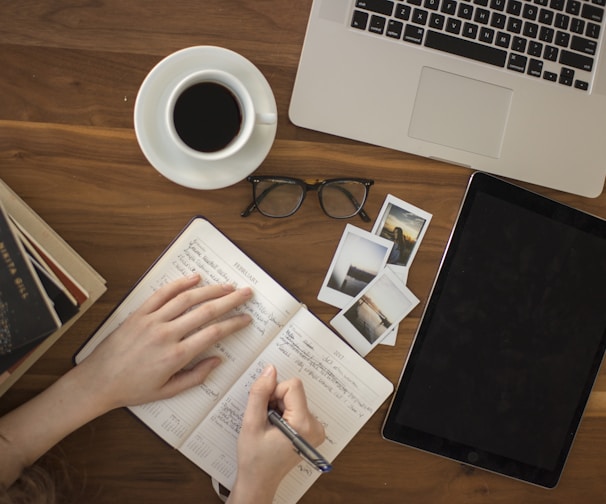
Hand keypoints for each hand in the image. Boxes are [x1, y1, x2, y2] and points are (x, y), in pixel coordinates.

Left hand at [77, 274, 252, 410]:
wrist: (98, 381)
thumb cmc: (132, 389)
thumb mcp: (168, 391)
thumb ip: (196, 376)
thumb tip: (217, 361)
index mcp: (176, 356)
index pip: (213, 333)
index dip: (233, 324)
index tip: (246, 318)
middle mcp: (166, 334)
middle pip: (206, 311)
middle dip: (230, 300)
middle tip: (246, 293)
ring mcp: (152, 321)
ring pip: (187, 299)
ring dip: (210, 290)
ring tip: (227, 285)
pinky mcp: (139, 313)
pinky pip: (162, 294)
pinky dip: (180, 283)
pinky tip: (195, 278)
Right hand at [228, 365, 325, 503]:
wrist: (259, 481)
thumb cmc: (254, 458)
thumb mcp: (251, 423)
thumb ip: (260, 394)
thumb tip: (270, 370)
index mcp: (304, 425)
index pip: (292, 386)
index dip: (273, 392)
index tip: (265, 410)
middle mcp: (315, 426)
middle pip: (294, 392)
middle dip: (275, 401)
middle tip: (265, 421)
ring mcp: (316, 429)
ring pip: (294, 398)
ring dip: (278, 407)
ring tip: (270, 427)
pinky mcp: (312, 430)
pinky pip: (297, 407)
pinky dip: (284, 413)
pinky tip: (276, 429)